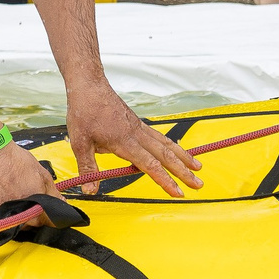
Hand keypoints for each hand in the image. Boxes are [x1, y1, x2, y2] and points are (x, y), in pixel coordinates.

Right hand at [0, 142, 57, 223]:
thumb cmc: (11, 159)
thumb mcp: (41, 174)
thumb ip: (53, 193)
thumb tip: (61, 203)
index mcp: (33, 211)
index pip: (47, 223)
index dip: (47, 213)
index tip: (42, 207)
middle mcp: (15, 220)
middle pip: (27, 224)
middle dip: (27, 212)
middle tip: (20, 194)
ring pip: (7, 223)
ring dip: (9, 213)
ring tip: (4, 193)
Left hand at [64, 81, 200, 198]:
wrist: (89, 86)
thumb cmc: (84, 112)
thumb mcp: (79, 143)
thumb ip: (88, 168)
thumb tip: (91, 190)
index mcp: (124, 141)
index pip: (150, 165)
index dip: (165, 180)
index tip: (178, 192)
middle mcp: (136, 134)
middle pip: (165, 156)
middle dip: (184, 172)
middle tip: (199, 184)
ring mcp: (139, 127)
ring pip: (167, 144)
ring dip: (183, 157)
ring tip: (198, 167)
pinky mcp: (138, 123)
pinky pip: (159, 137)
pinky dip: (172, 146)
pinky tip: (177, 152)